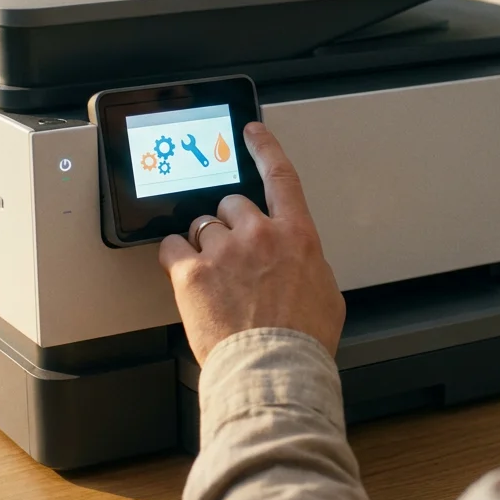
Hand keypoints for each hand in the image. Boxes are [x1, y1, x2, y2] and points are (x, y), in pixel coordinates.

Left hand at [158, 122, 344, 365]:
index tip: (251, 131)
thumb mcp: (327, 293)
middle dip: (229, 225)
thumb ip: (309, 263)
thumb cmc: (302, 339)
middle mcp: (259, 233)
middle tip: (232, 258)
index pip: (280, 175)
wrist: (273, 368)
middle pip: (232, 203)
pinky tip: (185, 276)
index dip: (264, 147)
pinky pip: (172, 247)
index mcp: (297, 235)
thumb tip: (300, 258)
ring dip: (204, 245)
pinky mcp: (192, 271)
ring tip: (212, 278)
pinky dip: (175, 258)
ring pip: (201, 226)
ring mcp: (223, 250)